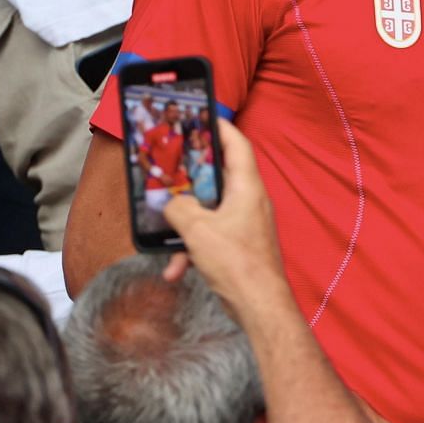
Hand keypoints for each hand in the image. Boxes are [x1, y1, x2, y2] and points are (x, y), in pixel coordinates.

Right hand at [160, 120, 288, 316]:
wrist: (259, 305)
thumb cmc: (236, 262)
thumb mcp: (197, 230)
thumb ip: (179, 209)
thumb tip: (172, 204)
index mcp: (247, 187)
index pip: (237, 145)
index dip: (220, 128)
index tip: (202, 117)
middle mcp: (249, 200)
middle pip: (218, 178)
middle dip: (190, 179)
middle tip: (169, 171)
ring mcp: (245, 223)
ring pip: (209, 211)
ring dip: (185, 225)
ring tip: (164, 236)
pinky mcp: (239, 245)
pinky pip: (211, 237)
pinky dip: (192, 249)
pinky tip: (176, 270)